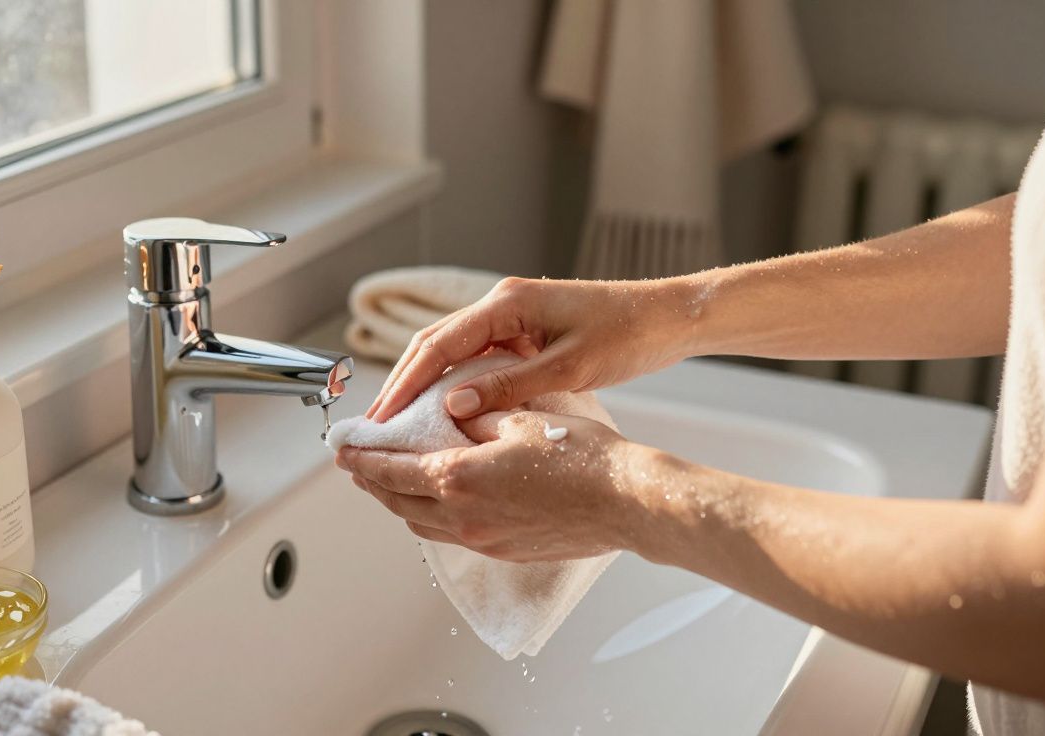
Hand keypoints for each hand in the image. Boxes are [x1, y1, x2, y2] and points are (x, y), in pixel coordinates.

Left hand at [335, 411, 658, 561]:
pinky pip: (451, 535)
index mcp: (459, 478)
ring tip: (390, 482)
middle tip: (356, 464)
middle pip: (397, 501)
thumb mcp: (521, 418)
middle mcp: (463, 516)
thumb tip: (454, 414)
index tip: (341, 449)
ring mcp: (483, 539)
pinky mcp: (504, 550)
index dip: (362, 458)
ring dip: (399, 502)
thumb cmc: (582, 457)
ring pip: (421, 523)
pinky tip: (439, 501)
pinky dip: (431, 516)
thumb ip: (477, 418)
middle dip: (372, 481)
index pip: (390, 469)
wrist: (625, 502)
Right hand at [367, 277, 696, 421]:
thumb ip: (508, 386)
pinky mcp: (524, 331)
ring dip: (424, 385)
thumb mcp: (568, 369)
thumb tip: (451, 408)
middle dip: (403, 385)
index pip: (437, 345)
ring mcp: (512, 316)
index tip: (381, 419)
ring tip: (399, 425)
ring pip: (451, 351)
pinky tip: (444, 413)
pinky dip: (453, 383)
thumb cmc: (628, 337)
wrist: (669, 319)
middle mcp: (502, 303)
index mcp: (507, 303)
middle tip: (376, 427)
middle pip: (433, 344)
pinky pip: (476, 357)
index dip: (404, 384)